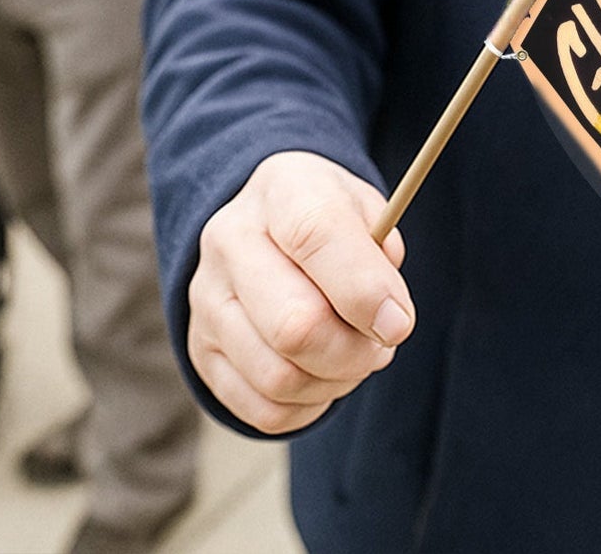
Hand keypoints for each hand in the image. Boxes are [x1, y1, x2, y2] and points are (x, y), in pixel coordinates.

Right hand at [188, 151, 414, 434]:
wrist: (265, 223)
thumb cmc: (329, 215)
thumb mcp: (365, 207)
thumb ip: (383, 252)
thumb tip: (388, 315)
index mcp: (281, 190)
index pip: (316, 237)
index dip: (365, 290)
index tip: (399, 324)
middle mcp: (230, 242)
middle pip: (294, 325)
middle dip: (355, 350)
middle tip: (383, 344)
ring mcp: (207, 300)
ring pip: (279, 377)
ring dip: (336, 380)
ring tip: (357, 358)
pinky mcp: (202, 351)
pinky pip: (263, 409)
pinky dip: (308, 406)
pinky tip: (325, 376)